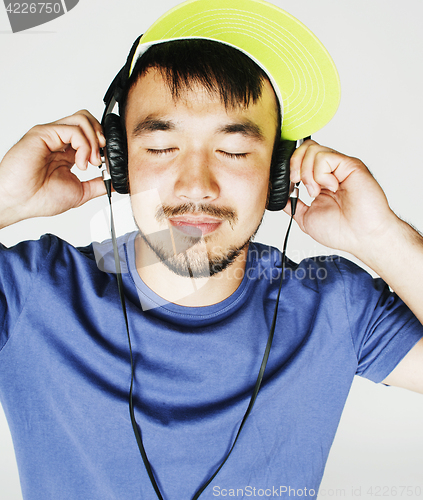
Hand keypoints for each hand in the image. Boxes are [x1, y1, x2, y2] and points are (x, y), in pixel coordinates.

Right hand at [0, 110, 106, 228]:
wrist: (20, 202)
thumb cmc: (39, 198)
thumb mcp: (80, 192)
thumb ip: (98, 184)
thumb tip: (116, 182)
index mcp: (66, 152)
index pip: (91, 134)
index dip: (104, 145)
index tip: (107, 163)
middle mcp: (59, 140)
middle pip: (88, 120)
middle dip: (101, 137)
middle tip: (101, 159)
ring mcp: (51, 135)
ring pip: (82, 119)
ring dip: (94, 140)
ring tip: (90, 162)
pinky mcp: (44, 133)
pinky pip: (73, 129)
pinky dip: (84, 145)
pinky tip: (81, 162)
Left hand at [285, 140, 399, 261]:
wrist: (362, 237)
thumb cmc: (342, 231)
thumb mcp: (305, 218)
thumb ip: (292, 205)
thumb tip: (279, 197)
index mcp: (320, 181)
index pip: (301, 158)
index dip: (290, 167)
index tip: (290, 185)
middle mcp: (330, 171)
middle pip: (305, 148)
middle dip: (294, 165)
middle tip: (298, 184)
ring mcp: (340, 167)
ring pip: (312, 149)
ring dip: (308, 173)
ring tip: (317, 191)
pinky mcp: (350, 165)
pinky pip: (325, 157)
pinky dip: (321, 174)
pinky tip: (332, 187)